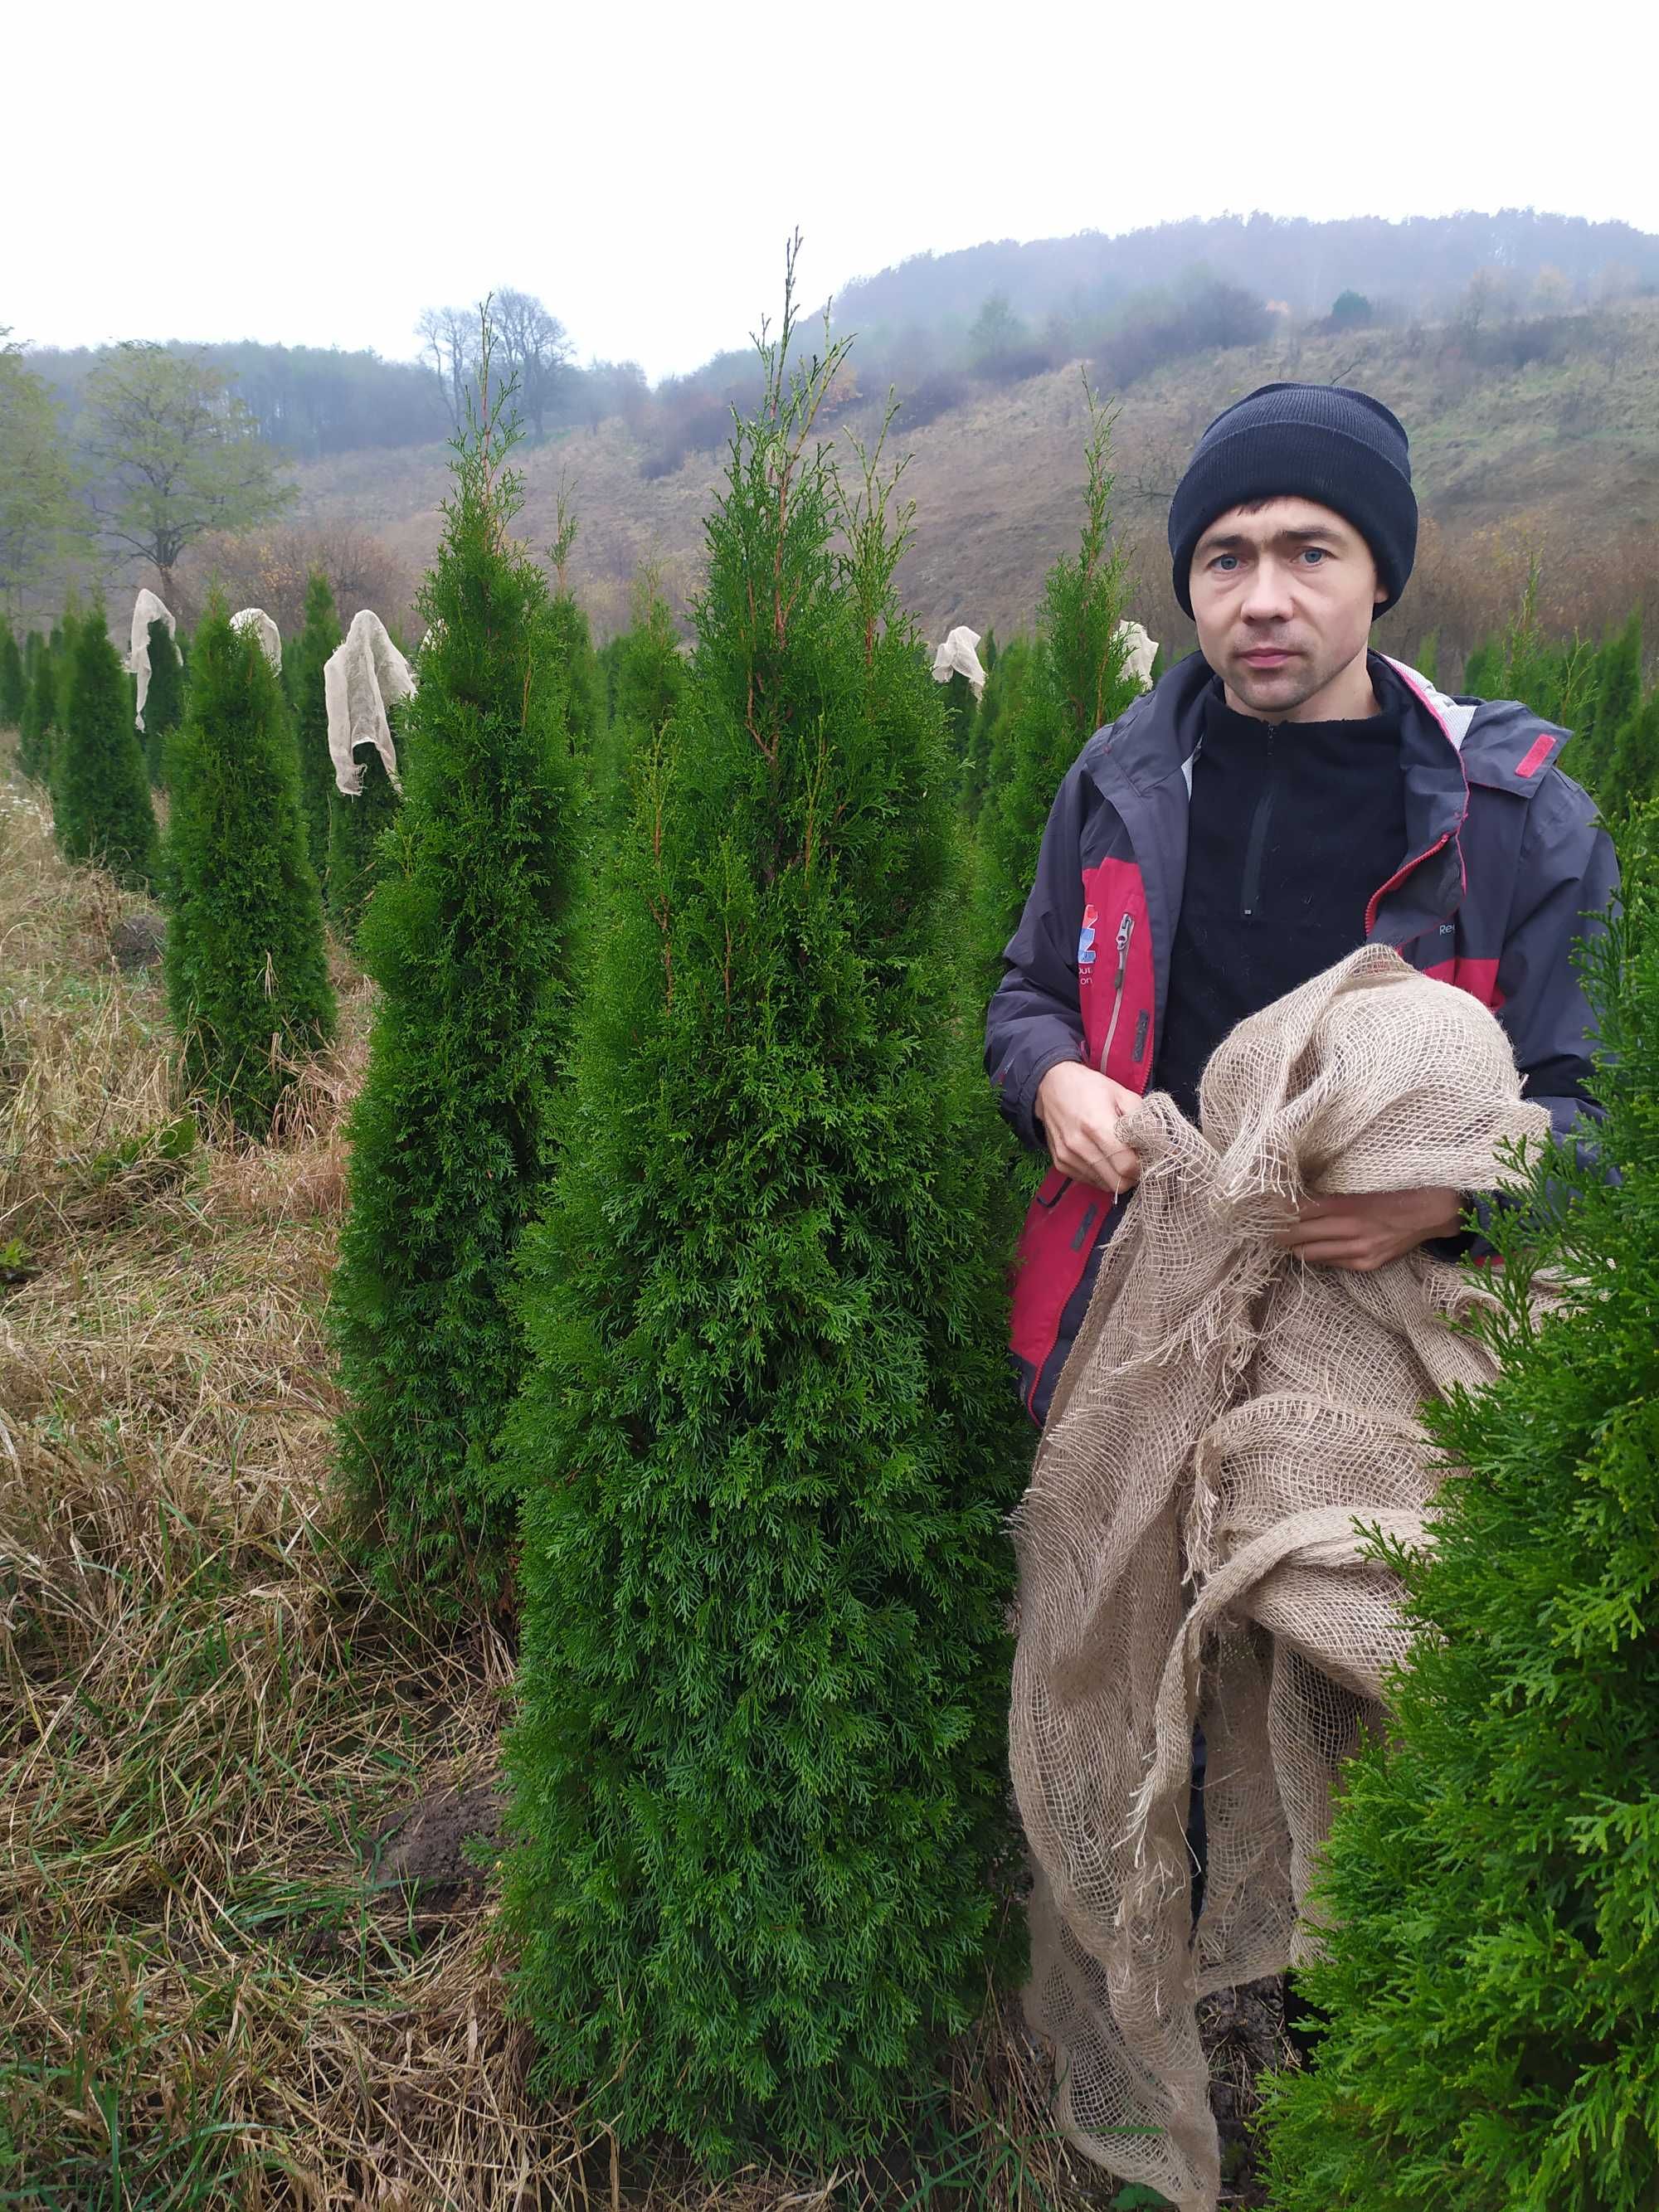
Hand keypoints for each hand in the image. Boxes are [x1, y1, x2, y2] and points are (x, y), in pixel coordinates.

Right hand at [1035, 1061, 1144, 1194]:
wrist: (1051, 1085)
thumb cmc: (1090, 1087)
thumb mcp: (1123, 1094)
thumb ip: (1145, 1121)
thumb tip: (1164, 1146)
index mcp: (1098, 1126)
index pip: (1126, 1166)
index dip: (1142, 1167)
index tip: (1146, 1159)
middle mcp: (1079, 1145)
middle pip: (1116, 1182)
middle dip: (1132, 1177)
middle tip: (1136, 1162)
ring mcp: (1067, 1157)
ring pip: (1103, 1185)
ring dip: (1116, 1176)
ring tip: (1119, 1158)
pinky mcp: (1060, 1163)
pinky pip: (1088, 1181)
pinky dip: (1101, 1175)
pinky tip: (1102, 1158)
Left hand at [1274, 1187, 1465, 1270]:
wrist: (1429, 1214)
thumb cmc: (1391, 1197)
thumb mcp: (1359, 1192)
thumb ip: (1329, 1201)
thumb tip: (1295, 1206)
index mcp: (1347, 1204)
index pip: (1300, 1211)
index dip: (1277, 1213)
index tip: (1261, 1212)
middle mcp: (1351, 1228)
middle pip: (1298, 1235)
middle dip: (1277, 1234)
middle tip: (1262, 1231)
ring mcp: (1359, 1250)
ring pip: (1309, 1254)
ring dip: (1294, 1247)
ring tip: (1282, 1241)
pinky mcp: (1366, 1265)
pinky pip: (1329, 1263)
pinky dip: (1316, 1256)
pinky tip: (1310, 1249)